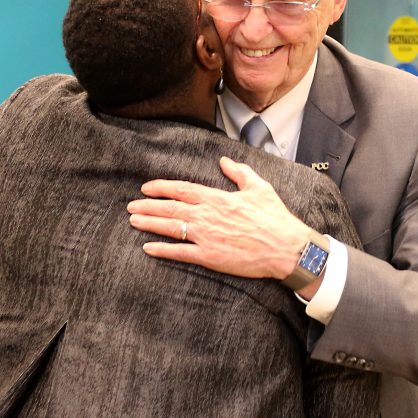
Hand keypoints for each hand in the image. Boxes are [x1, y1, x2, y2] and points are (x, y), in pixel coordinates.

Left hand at [128, 156, 311, 281]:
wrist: (286, 247)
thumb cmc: (275, 218)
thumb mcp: (259, 187)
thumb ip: (239, 172)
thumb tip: (224, 161)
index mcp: (217, 198)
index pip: (182, 189)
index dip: (161, 188)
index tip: (146, 188)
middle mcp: (207, 215)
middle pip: (170, 208)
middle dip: (148, 206)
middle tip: (131, 206)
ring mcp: (206, 237)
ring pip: (171, 228)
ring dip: (150, 224)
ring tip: (133, 221)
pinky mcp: (210, 256)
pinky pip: (180, 252)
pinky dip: (162, 250)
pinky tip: (148, 248)